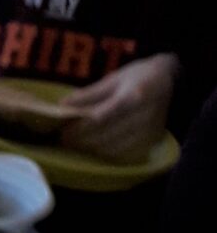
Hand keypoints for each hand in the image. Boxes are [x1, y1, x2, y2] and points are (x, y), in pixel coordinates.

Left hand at [58, 54, 177, 162]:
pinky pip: (124, 155)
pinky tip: (95, 147)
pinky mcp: (151, 142)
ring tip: (76, 144)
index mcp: (135, 95)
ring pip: (113, 149)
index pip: (103, 117)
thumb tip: (62, 105)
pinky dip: (106, 153)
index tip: (63, 131)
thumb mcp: (113, 78)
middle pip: (106, 136)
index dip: (81, 128)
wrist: (169, 81)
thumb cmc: (138, 77)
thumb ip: (89, 94)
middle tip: (64, 139)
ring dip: (91, 149)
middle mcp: (144, 116)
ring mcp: (150, 131)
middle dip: (82, 141)